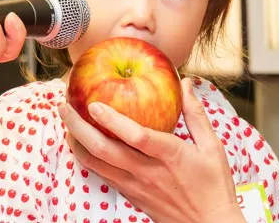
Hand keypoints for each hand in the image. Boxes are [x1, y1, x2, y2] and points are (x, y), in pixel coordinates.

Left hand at [59, 78, 245, 222]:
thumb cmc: (215, 184)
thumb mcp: (212, 146)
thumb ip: (196, 113)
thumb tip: (186, 83)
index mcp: (171, 156)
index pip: (137, 136)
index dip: (113, 121)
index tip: (93, 104)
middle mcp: (148, 172)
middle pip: (103, 150)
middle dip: (78, 127)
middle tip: (63, 106)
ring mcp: (136, 186)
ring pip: (96, 165)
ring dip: (77, 143)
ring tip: (67, 122)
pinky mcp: (131, 196)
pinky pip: (103, 175)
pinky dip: (88, 158)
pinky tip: (84, 145)